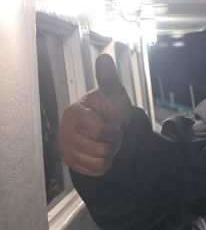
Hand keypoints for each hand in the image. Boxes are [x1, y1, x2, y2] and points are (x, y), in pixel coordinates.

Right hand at [58, 54, 133, 174]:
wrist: (108, 129)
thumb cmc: (110, 110)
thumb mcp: (114, 94)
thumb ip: (109, 79)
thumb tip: (104, 57)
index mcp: (74, 113)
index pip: (100, 132)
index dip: (115, 130)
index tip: (115, 123)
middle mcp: (65, 131)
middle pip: (102, 149)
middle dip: (114, 143)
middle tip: (111, 134)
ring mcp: (66, 148)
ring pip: (100, 162)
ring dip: (111, 154)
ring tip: (107, 143)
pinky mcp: (70, 162)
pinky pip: (95, 171)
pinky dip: (104, 164)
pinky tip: (101, 153)